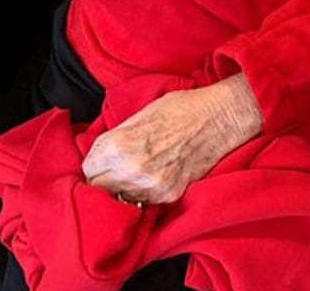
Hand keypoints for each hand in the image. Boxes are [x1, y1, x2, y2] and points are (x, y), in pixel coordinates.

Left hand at [82, 75, 263, 204]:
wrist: (221, 117)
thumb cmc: (182, 108)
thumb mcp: (142, 113)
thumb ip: (117, 137)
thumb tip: (100, 156)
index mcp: (119, 145)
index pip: (88, 170)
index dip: (97, 162)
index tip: (105, 159)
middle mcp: (131, 170)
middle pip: (99, 190)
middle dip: (106, 179)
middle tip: (120, 168)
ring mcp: (151, 186)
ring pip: (121, 199)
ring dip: (126, 189)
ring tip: (141, 171)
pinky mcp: (169, 196)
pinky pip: (145, 201)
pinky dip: (147, 192)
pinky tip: (157, 174)